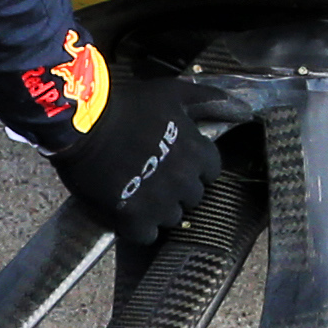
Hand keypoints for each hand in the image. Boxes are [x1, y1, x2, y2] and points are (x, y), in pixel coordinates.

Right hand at [32, 40, 217, 247]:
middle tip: (153, 177)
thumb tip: (245, 109)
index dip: (194, 167)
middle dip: (177, 189)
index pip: (211, 172)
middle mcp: (184, 181)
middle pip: (192, 197)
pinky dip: (138, 226)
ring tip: (138, 194)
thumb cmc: (127, 105)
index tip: (175, 161)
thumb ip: (212, 100)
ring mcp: (159, 203)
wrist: (83, 123)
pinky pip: (147, 235)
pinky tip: (127, 211)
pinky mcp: (133, 219)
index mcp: (197, 153)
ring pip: (171, 217)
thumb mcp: (172, 93)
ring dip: (158, 208)